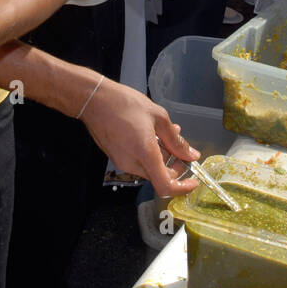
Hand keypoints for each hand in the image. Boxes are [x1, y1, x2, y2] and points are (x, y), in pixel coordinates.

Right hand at [79, 79, 199, 196]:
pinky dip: (149, 153)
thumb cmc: (124, 104)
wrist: (93, 100)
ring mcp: (122, 162)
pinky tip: (151, 134)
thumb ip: (176, 140)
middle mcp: (132, 163)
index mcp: (145, 154)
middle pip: (159, 176)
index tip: (193, 182)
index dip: (182, 188)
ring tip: (166, 134)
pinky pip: (138, 162)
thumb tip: (191, 155)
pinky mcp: (116, 157)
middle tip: (180, 147)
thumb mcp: (158, 117)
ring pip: (150, 168)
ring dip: (162, 157)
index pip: (165, 186)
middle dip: (173, 165)